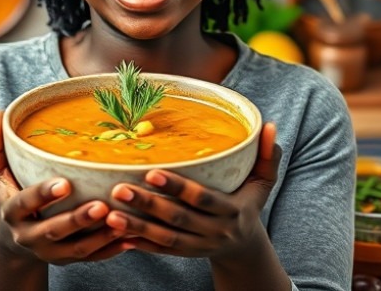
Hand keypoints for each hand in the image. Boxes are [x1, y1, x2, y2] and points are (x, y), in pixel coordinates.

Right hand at [0, 110, 128, 264]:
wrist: (12, 242)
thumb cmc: (9, 196)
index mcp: (12, 213)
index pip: (25, 203)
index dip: (43, 194)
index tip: (65, 183)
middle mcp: (29, 236)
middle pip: (54, 231)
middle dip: (78, 220)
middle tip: (101, 206)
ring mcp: (50, 252)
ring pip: (77, 249)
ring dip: (100, 237)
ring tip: (122, 221)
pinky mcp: (68, 260)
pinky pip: (92, 258)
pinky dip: (111, 251)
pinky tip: (130, 238)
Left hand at [104, 123, 281, 259]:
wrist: (245, 247)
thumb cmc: (250, 203)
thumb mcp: (264, 182)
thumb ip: (268, 155)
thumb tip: (270, 125)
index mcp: (232, 211)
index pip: (203, 199)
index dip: (178, 187)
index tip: (152, 172)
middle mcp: (215, 232)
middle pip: (178, 220)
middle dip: (148, 205)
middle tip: (119, 189)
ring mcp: (199, 246)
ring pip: (165, 239)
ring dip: (136, 228)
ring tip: (110, 215)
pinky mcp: (185, 255)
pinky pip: (160, 251)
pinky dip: (139, 245)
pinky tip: (116, 236)